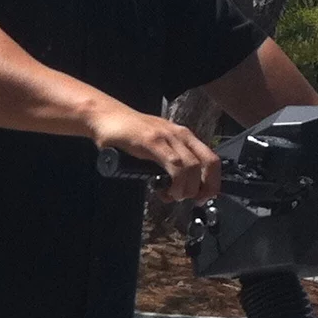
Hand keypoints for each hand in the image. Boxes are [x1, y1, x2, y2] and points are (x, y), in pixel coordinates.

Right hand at [91, 100, 220, 200]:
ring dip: (186, 189)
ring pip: (193, 167)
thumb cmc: (127, 133)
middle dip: (204, 188)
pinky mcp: (152, 141)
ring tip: (171, 196)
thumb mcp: (155, 147)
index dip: (213, 182)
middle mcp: (180, 135)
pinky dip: (175, 183)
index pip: (211, 160)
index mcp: (183, 137)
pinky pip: (174, 165)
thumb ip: (167, 162)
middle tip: (190, 200)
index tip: (201, 197)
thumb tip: (177, 185)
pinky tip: (164, 190)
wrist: (105, 117)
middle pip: (209, 163)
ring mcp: (167, 137)